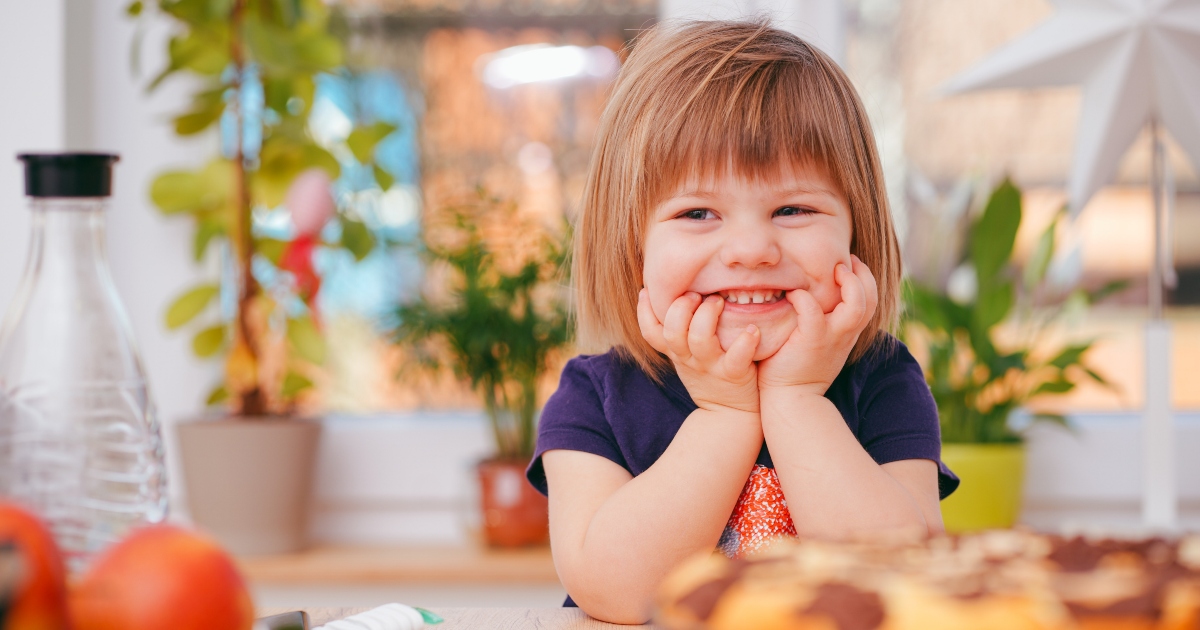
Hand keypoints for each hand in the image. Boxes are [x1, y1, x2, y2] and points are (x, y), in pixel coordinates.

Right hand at [637, 289, 760, 413]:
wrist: (730, 414)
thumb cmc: (710, 375)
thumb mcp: (686, 357)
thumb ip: (680, 332)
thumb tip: (676, 295)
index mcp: (676, 352)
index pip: (650, 332)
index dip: (644, 311)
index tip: (647, 290)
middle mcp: (689, 358)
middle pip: (672, 331)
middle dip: (681, 307)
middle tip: (696, 295)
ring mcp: (710, 367)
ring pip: (700, 340)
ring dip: (708, 316)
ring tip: (719, 301)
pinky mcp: (733, 375)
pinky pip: (737, 358)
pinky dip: (745, 342)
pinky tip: (752, 330)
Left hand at [758, 255, 878, 395]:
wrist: (791, 400)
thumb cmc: (796, 369)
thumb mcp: (818, 344)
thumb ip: (821, 323)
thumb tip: (811, 297)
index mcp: (847, 333)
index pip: (870, 301)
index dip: (864, 279)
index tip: (849, 265)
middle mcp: (845, 334)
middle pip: (871, 299)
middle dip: (863, 275)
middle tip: (845, 261)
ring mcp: (831, 338)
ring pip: (857, 305)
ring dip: (848, 283)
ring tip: (833, 270)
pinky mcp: (811, 341)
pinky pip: (813, 311)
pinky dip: (804, 298)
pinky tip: (793, 295)